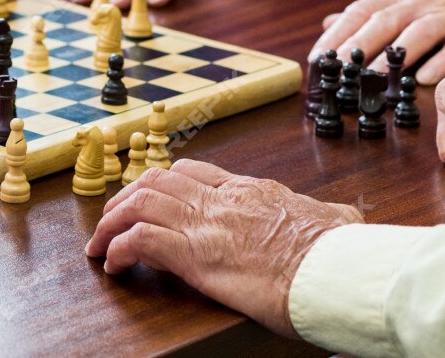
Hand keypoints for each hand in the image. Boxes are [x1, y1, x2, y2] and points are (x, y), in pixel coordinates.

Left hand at [85, 160, 361, 338]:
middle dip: (127, 197)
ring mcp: (207, 224)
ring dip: (112, 221)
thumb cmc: (340, 253)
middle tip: (111, 219)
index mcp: (252, 191)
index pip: (195, 173)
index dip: (165, 183)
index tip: (150, 199)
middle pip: (158, 180)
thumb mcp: (338, 222)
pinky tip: (113, 264)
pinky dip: (119, 248)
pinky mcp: (196, 256)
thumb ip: (332, 216)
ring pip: (141, 202)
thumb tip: (345, 219)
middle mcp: (223, 200)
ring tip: (99, 242)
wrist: (337, 270)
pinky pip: (140, 240)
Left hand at [312, 0, 444, 84]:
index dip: (338, 35)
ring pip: (420, 32)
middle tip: (338, 71)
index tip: (316, 58)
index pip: (361, 12)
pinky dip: (441, 61)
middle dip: (359, 46)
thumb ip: (370, 12)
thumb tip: (328, 24)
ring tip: (374, 78)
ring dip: (397, 56)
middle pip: (386, 21)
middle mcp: (422, 1)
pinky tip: (424, 78)